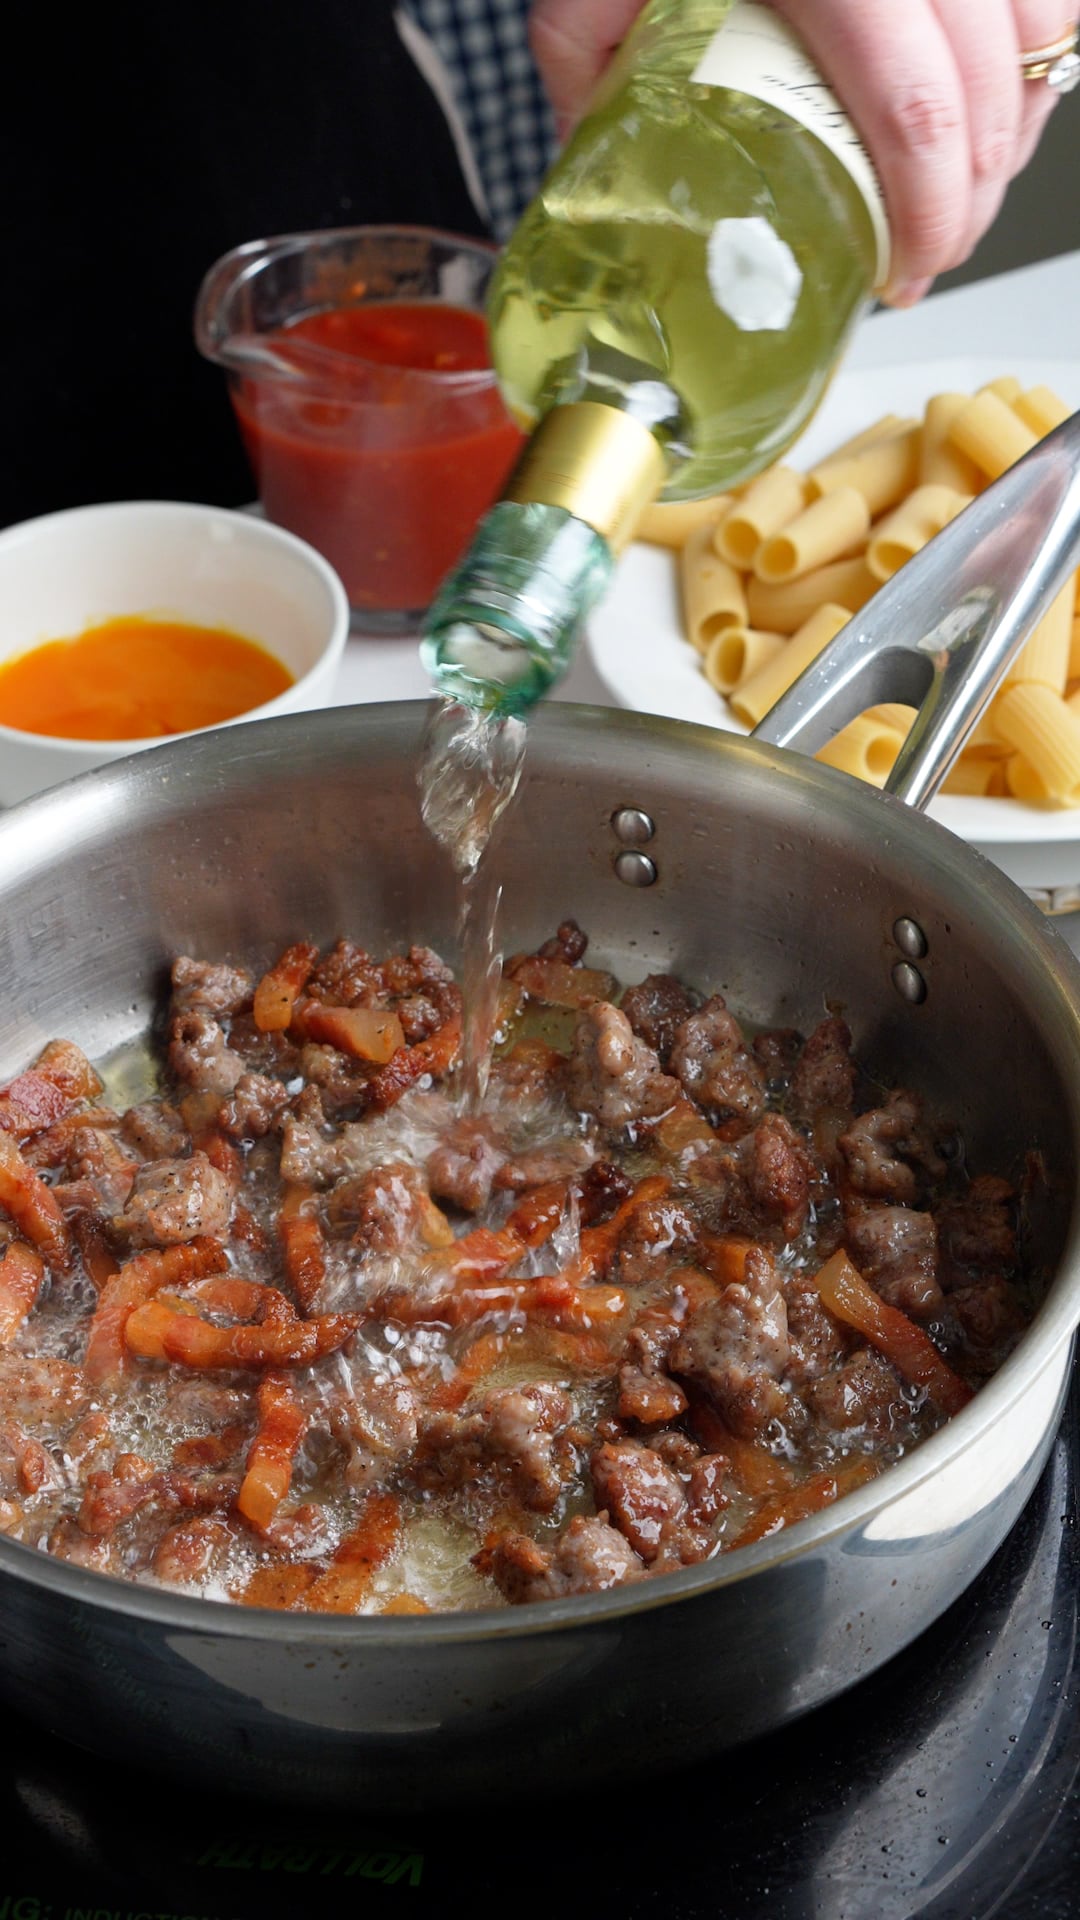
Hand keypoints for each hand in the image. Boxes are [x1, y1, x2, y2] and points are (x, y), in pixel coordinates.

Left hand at [529, 0, 1074, 304]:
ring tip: (963, 199)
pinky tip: (994, 114)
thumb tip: (593, 172)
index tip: (907, 268)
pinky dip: (1031, 59)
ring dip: (1012, 135)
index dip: (927, 206)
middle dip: (972, 197)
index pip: (910, 104)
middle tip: (930, 257)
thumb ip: (587, 62)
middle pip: (985, 87)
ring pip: (1032, 36)